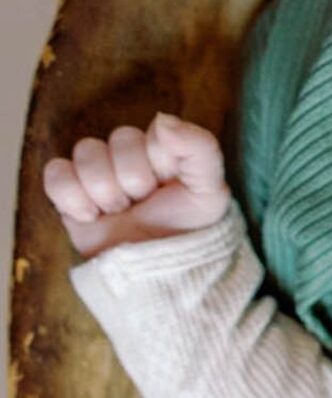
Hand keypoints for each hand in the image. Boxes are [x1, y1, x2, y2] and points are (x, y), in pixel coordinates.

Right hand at [42, 113, 229, 256]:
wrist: (160, 278)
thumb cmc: (190, 235)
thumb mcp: (209, 191)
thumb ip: (199, 148)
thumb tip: (162, 119)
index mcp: (162, 152)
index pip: (151, 131)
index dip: (157, 161)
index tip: (167, 185)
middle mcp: (128, 159)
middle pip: (118, 140)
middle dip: (133, 180)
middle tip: (143, 205)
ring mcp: (97, 177)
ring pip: (87, 152)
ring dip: (105, 189)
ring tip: (119, 213)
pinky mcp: (71, 197)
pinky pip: (56, 174)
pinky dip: (71, 196)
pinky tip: (90, 216)